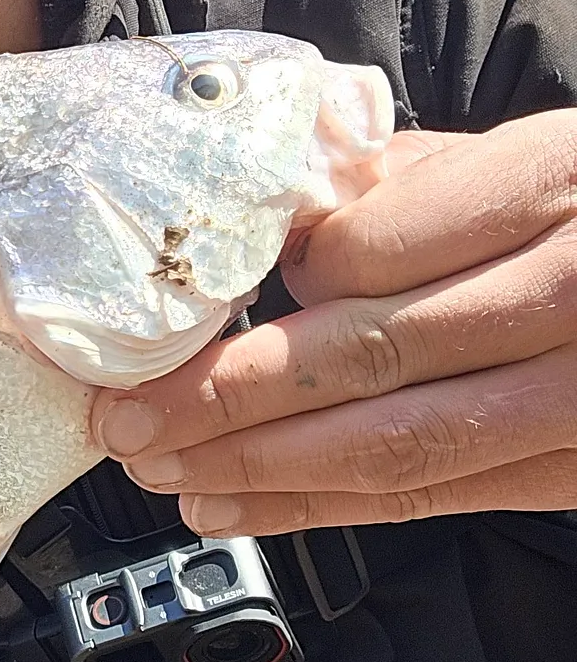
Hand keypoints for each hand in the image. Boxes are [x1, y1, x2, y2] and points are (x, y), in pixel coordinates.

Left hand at [89, 112, 576, 533]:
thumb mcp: (528, 153)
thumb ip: (409, 178)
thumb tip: (272, 216)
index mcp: (559, 182)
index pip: (382, 246)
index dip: (273, 286)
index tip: (194, 301)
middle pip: (375, 353)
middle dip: (231, 394)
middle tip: (128, 412)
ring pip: (402, 443)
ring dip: (261, 467)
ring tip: (159, 466)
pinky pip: (439, 497)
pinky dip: (323, 508)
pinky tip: (234, 506)